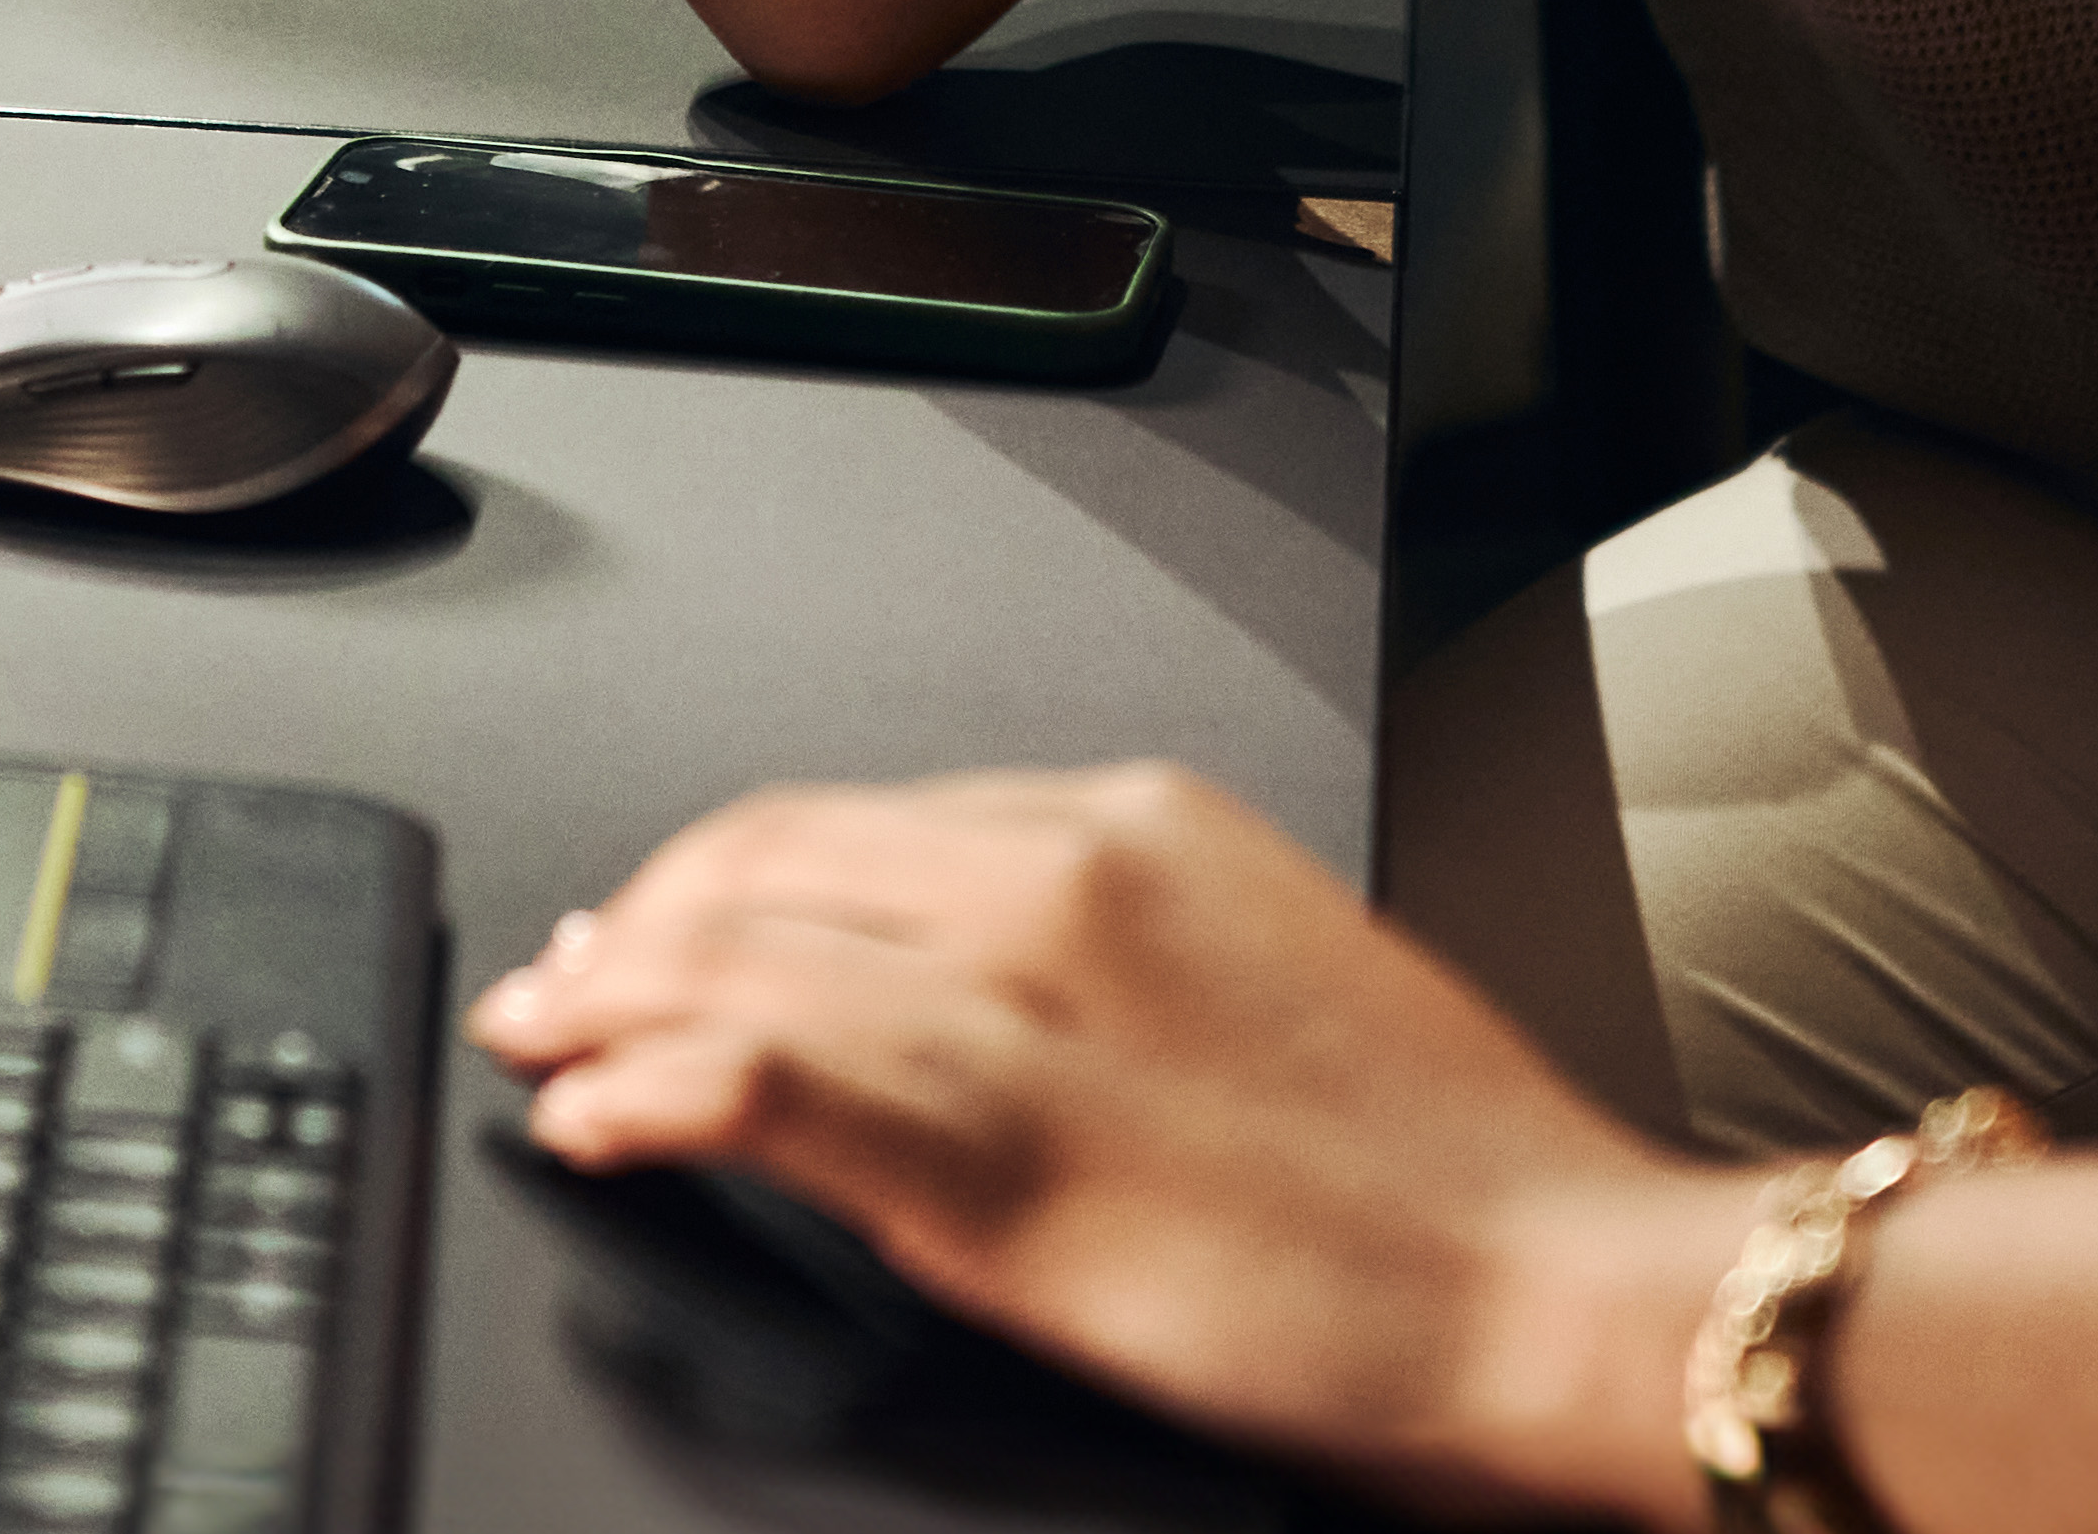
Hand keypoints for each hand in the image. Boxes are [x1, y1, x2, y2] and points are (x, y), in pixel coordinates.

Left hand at [476, 764, 1730, 1519]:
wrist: (1553, 1283)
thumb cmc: (1450, 1171)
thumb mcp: (1265, 972)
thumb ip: (1113, 950)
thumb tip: (972, 981)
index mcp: (1132, 820)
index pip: (857, 814)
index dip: (726, 870)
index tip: (662, 919)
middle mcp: (1057, 875)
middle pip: (765, 861)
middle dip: (636, 919)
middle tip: (564, 980)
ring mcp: (1015, 1006)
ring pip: (732, 957)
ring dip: (602, 999)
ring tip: (544, 1043)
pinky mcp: (990, 1149)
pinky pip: (756, 1085)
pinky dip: (647, 1090)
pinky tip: (597, 1120)